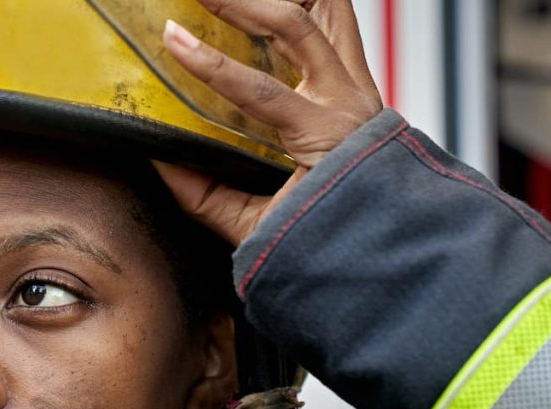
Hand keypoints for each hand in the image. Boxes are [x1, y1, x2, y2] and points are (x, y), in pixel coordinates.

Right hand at [156, 0, 382, 246]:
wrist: (387, 243)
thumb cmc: (329, 236)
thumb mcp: (260, 229)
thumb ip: (208, 197)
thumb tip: (163, 162)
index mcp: (327, 138)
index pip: (262, 90)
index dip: (211, 64)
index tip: (172, 38)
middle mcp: (351, 101)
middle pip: (298, 26)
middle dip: (242, 1)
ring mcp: (361, 84)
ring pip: (328, 9)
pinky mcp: (361, 78)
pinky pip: (337, 22)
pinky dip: (307, 3)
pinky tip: (269, 0)